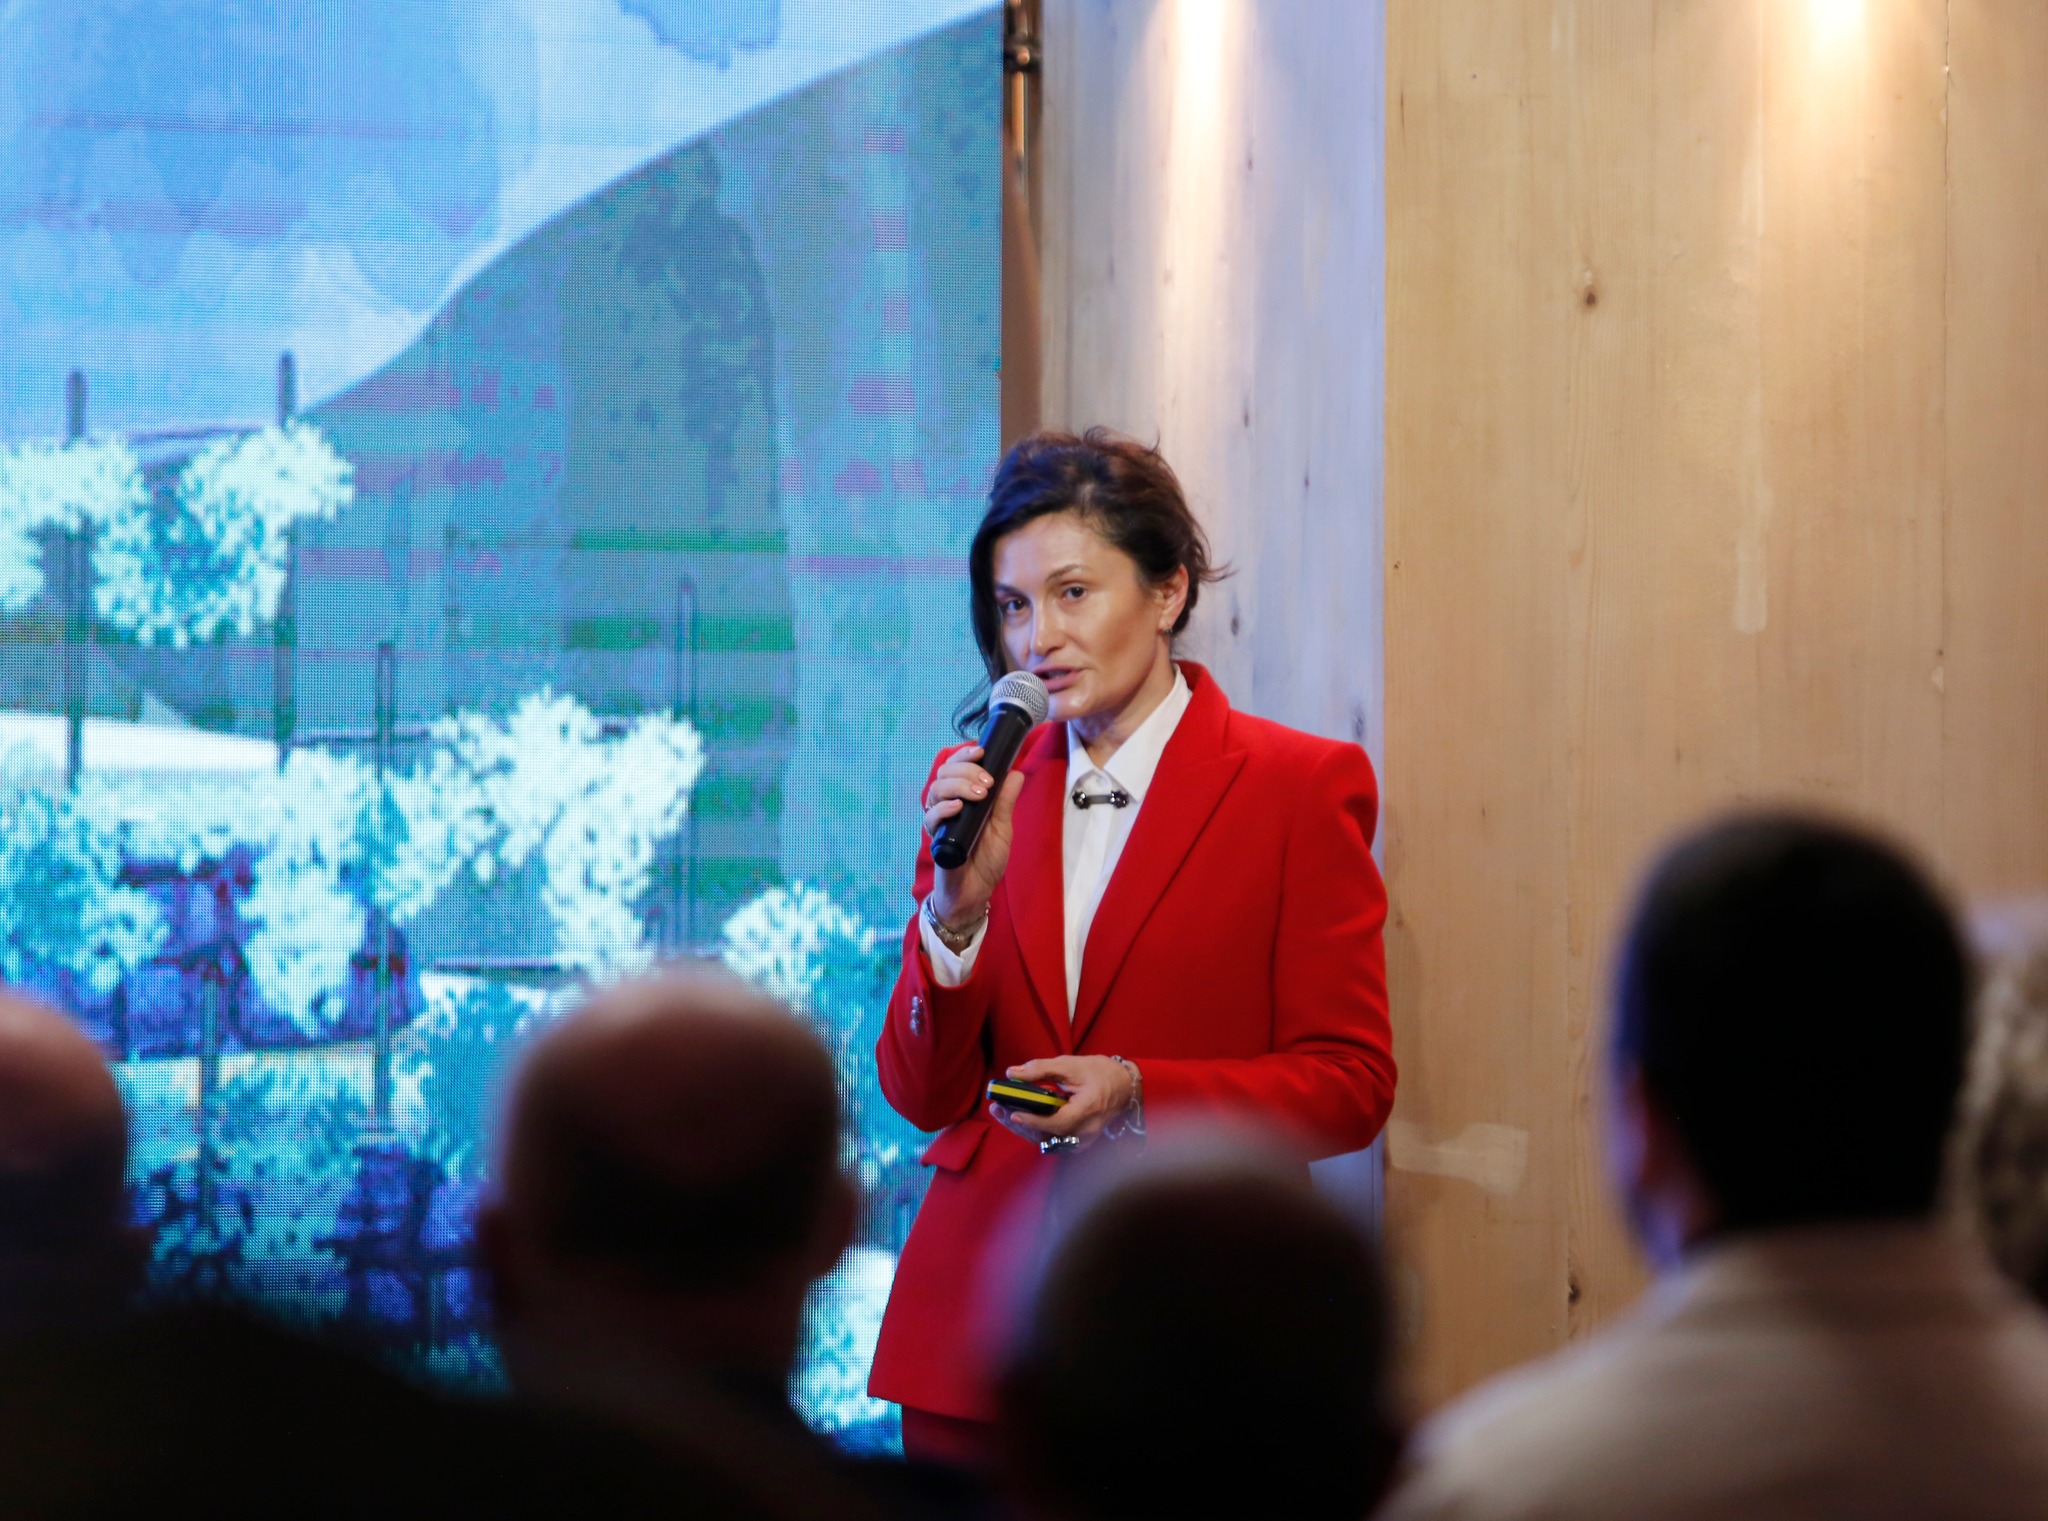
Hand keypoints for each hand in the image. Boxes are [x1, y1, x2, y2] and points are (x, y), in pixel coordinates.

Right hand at [922, 746, 1026, 928]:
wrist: (976, 891)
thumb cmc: (987, 858)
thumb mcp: (1002, 827)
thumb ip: (1005, 801)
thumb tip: (1015, 772)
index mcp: (964, 798)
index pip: (956, 767)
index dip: (964, 755)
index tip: (980, 751)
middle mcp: (948, 805)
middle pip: (944, 773)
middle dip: (966, 770)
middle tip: (987, 782)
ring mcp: (940, 821)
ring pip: (936, 789)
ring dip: (958, 785)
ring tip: (979, 794)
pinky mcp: (935, 838)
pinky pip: (930, 817)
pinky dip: (943, 808)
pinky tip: (957, 807)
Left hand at [987, 1055, 1136, 1149]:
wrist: (1124, 1087)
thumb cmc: (1100, 1073)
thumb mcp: (1071, 1065)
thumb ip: (1041, 1069)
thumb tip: (1012, 1073)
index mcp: (1089, 1109)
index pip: (1058, 1122)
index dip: (1034, 1120)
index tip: (1012, 1112)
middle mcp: (1087, 1131)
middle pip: (1048, 1135)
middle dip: (1019, 1124)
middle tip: (998, 1108)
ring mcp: (1083, 1140)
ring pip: (1047, 1140)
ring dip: (1024, 1128)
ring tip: (1003, 1111)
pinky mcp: (1078, 1142)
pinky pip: (1053, 1140)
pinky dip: (1035, 1130)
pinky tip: (1020, 1118)